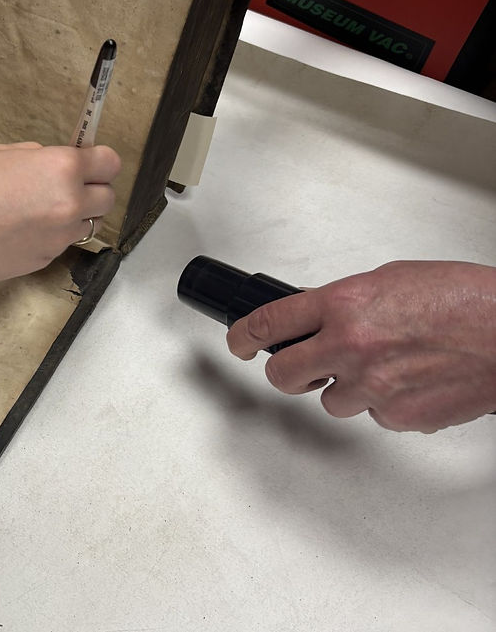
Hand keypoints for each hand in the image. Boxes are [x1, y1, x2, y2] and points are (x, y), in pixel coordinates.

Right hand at [0, 142, 120, 282]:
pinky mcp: (45, 260)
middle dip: (92, 190)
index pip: (110, 163)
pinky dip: (49, 235)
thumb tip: (54, 164)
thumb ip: (39, 158)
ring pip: (86, 224)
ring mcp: (59, 237)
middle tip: (67, 186)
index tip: (89, 163)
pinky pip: (59, 243)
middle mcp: (70, 204)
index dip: (100, 162)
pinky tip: (19, 230)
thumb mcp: (3, 154)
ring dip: (72, 216)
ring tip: (37, 211)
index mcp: (62, 169)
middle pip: (107, 198)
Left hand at [226, 261, 495, 431]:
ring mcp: (374, 387)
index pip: (269, 322)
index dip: (242, 335)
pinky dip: (383, 403)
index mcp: (342, 305)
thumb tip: (317, 316)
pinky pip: (374, 416)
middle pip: (282, 374)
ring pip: (330, 401)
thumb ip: (344, 301)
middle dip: (283, 370)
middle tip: (294, 365)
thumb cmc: (462, 299)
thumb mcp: (387, 280)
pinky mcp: (400, 417)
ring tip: (376, 366)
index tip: (237, 341)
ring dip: (343, 387)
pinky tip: (407, 381)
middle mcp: (351, 347)